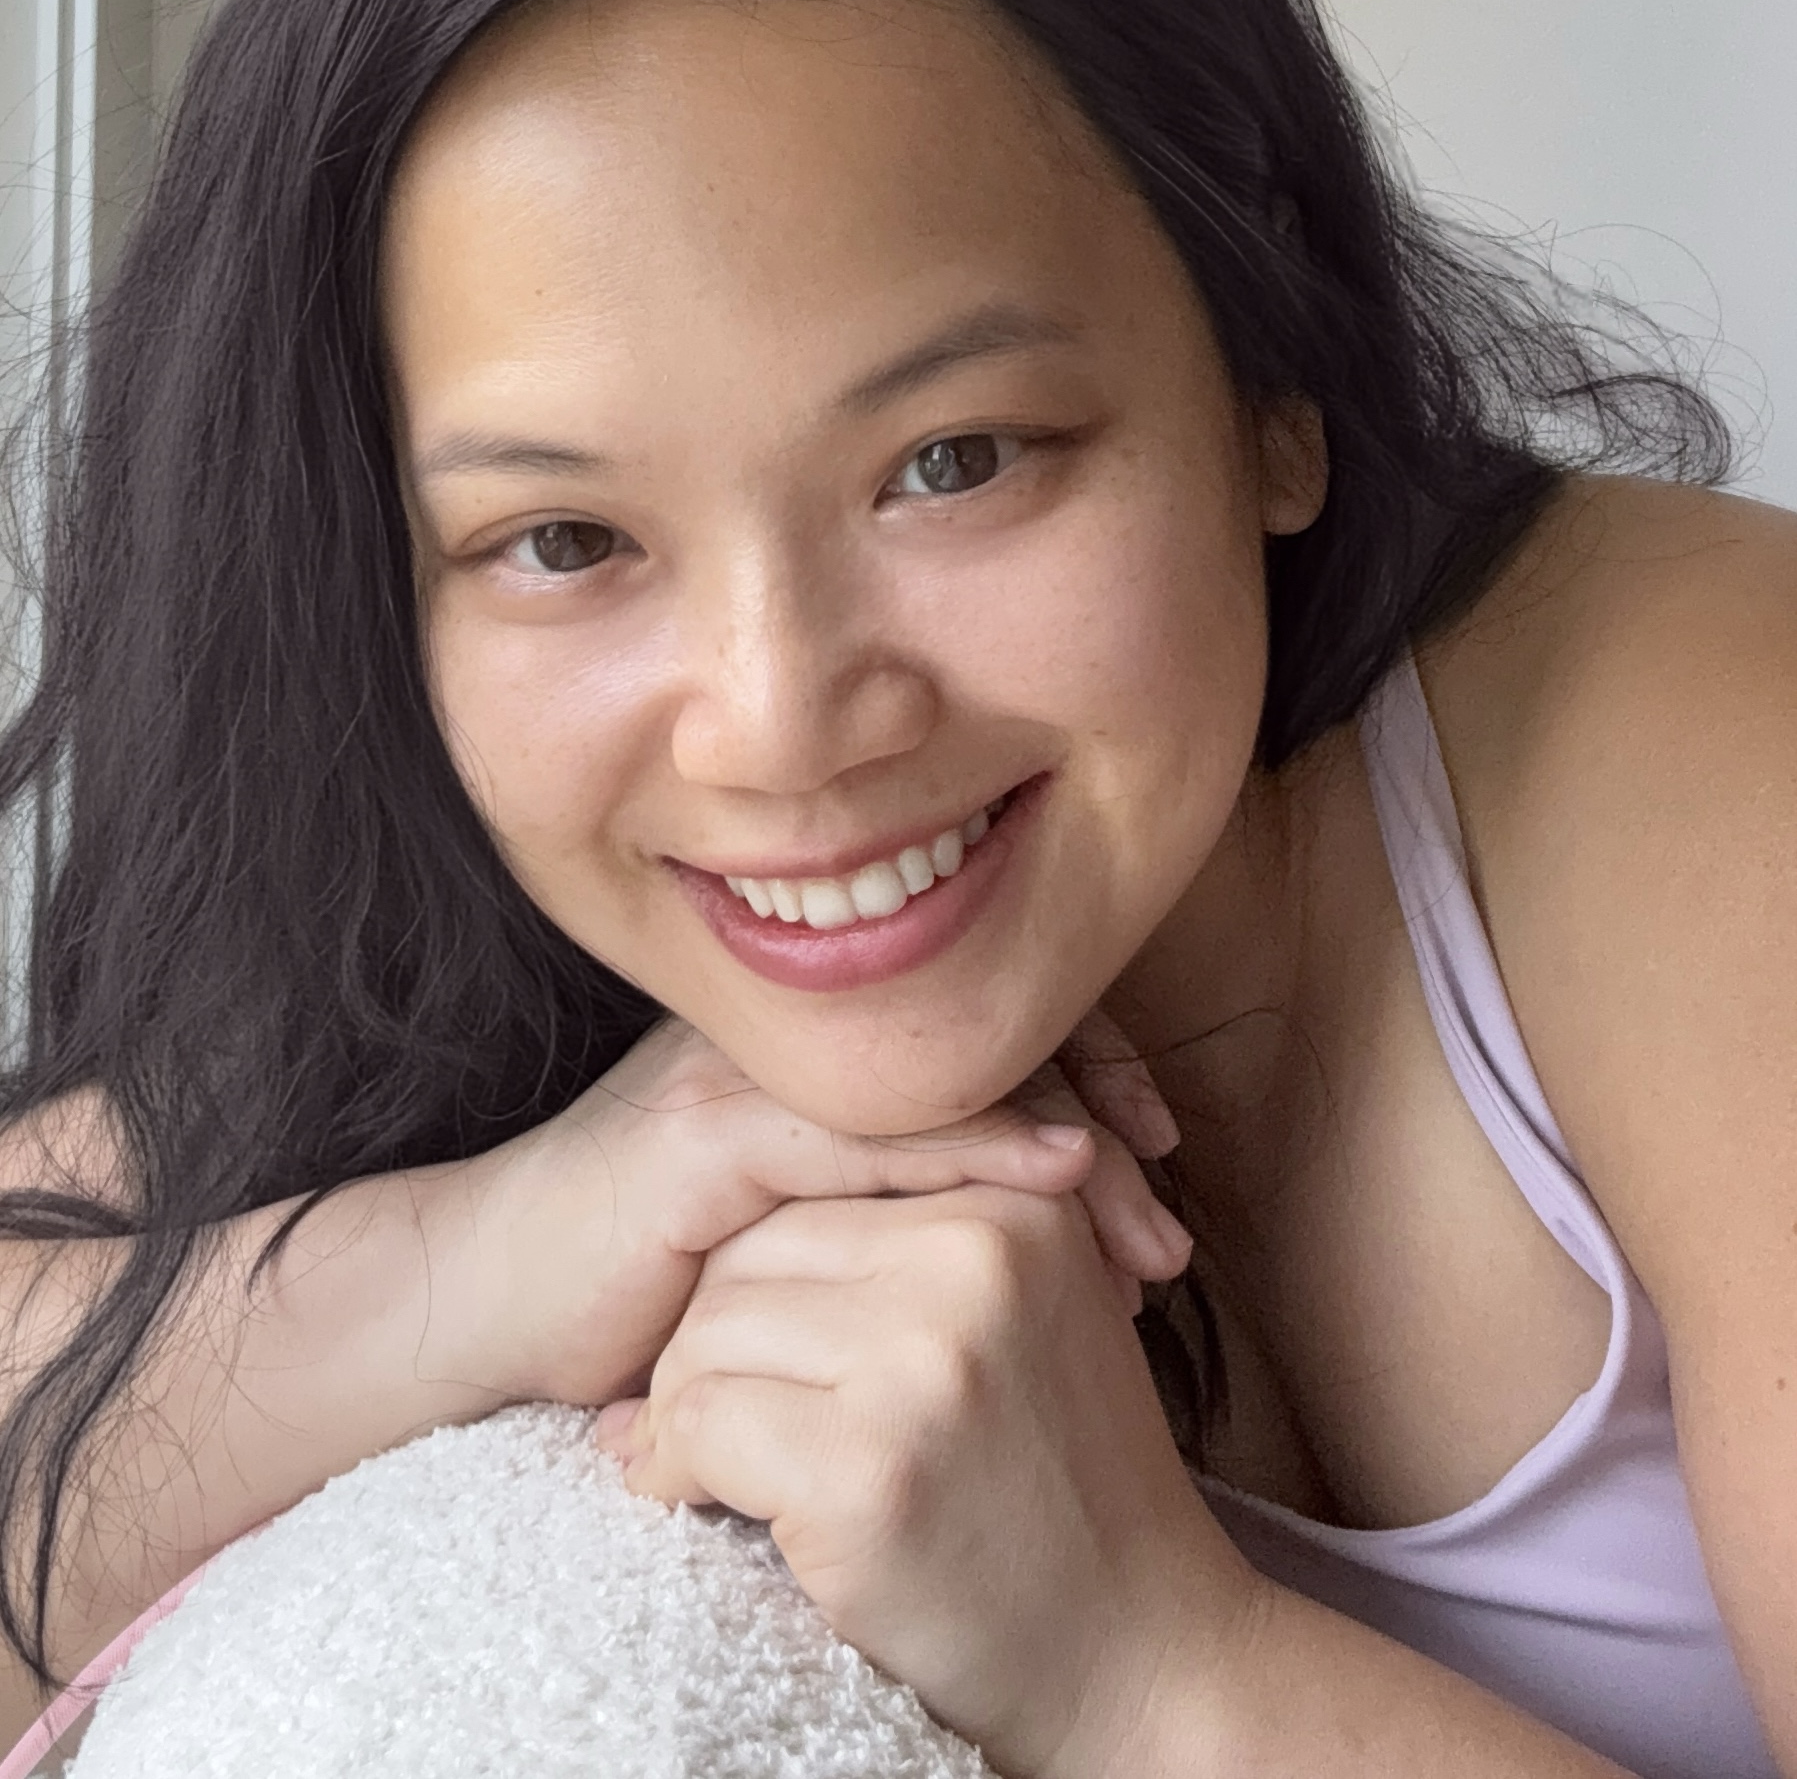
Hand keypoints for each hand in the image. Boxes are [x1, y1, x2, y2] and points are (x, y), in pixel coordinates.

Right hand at [467, 1009, 1188, 1410]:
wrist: (477, 1302)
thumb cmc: (637, 1287)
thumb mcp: (783, 1238)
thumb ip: (876, 1207)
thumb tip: (1025, 1239)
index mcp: (807, 1046)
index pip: (972, 1024)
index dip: (1084, 1068)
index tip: (1161, 1147)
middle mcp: (782, 1038)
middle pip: (978, 1041)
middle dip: (1099, 1117)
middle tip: (1170, 1226)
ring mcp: (743, 1074)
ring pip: (942, 1084)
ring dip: (1065, 1149)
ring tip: (1144, 1232)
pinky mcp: (706, 1135)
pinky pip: (865, 1131)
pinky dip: (974, 1148)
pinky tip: (1053, 1175)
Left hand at [595, 1180, 1254, 1778]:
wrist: (1141, 1652)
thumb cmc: (1062, 1483)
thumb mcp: (1023, 1312)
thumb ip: (912, 1238)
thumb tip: (728, 1209)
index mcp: (1014, 1200)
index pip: (813, 1184)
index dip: (760, 1275)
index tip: (757, 1350)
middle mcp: (974, 1258)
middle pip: (748, 1256)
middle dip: (705, 1343)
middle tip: (704, 1418)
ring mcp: (924, 1361)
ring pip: (708, 1336)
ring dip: (682, 1409)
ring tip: (703, 1461)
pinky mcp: (867, 1467)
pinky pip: (702, 1427)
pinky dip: (677, 1470)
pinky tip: (699, 1501)